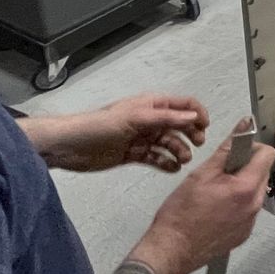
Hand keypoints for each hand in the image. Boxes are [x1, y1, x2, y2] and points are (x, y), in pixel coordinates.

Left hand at [25, 94, 208, 172]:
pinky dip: (165, 163)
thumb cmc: (99, 126)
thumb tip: (193, 116)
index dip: (197, 113)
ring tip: (182, 161)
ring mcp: (141, 138)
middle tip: (196, 146)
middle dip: (190, 134)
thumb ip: (165, 118)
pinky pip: (155, 158)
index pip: (183, 104)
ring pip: (168, 143)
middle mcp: (149, 120)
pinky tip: (171, 169)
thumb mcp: (134, 119)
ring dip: (178, 151)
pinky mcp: (133, 154)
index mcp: (151, 105)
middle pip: (179, 125)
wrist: (69, 146)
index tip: (205, 127)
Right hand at [132, 126, 274, 273]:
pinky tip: (216, 208)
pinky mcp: (243, 233)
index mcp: (245, 189)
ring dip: (240, 186)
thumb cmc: (180, 216)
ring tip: (215, 192)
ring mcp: (250, 222)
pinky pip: (248, 210)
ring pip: (254, 191)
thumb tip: (242, 130)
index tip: (237, 150)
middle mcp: (253, 207)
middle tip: (219, 173)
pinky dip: (237, 204)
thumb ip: (226, 150)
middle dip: (244, 167)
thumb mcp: (201, 174)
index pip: (267, 155)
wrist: (171, 250)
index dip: (251, 147)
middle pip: (262, 173)